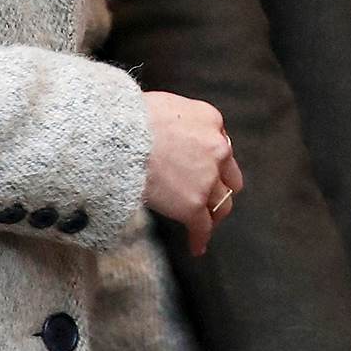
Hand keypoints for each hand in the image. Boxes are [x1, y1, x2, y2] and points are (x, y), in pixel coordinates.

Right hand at [142, 92, 242, 255]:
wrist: (121, 137)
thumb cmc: (131, 117)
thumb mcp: (166, 103)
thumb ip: (180, 119)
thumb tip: (169, 132)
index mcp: (210, 119)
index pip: (219, 143)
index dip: (211, 158)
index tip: (206, 167)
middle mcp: (217, 148)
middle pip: (229, 174)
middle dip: (221, 185)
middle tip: (210, 195)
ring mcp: (207, 178)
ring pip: (222, 203)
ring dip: (214, 213)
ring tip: (205, 222)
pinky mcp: (193, 204)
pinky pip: (202, 227)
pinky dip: (200, 237)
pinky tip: (196, 247)